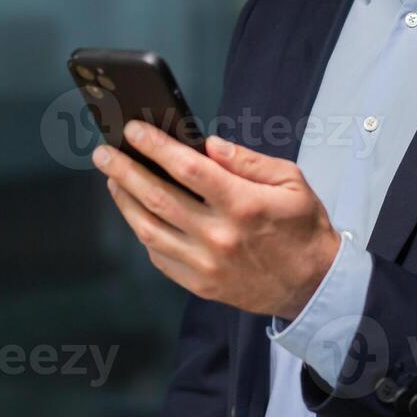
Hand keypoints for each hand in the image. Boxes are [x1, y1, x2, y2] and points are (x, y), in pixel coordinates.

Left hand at [93, 120, 341, 320]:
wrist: (313, 286)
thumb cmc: (302, 228)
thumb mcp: (290, 181)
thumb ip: (247, 161)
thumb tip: (208, 145)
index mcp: (243, 205)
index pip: (188, 168)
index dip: (156, 146)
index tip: (133, 130)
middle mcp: (220, 236)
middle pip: (158, 197)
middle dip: (124, 171)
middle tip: (103, 153)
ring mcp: (206, 264)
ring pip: (150, 229)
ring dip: (125, 201)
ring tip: (112, 179)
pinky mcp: (200, 285)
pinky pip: (159, 256)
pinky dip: (143, 232)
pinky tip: (136, 213)